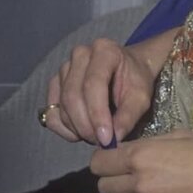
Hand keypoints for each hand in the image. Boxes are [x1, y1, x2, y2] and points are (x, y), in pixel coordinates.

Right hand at [44, 36, 162, 145]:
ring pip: (62, 105)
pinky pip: (51, 111)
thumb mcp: (141, 97)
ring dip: (76, 128)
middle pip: (73, 96)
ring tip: (96, 136)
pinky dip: (63, 128)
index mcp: (104, 50)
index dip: (97, 114)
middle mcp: (80, 55)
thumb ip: (129, 116)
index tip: (106, 138)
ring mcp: (64, 68)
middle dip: (86, 125)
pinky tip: (79, 133)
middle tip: (101, 142)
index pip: (93, 84)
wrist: (128, 69)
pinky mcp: (55, 83)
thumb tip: (112, 139)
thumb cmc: (136, 80)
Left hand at [92, 129, 192, 192]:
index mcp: (143, 156)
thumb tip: (129, 152)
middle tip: (131, 182)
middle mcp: (141, 185)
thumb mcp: (182, 136)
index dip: (104, 162)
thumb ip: (150, 145)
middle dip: (114, 183)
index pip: (99, 163)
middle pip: (105, 189)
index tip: (113, 163)